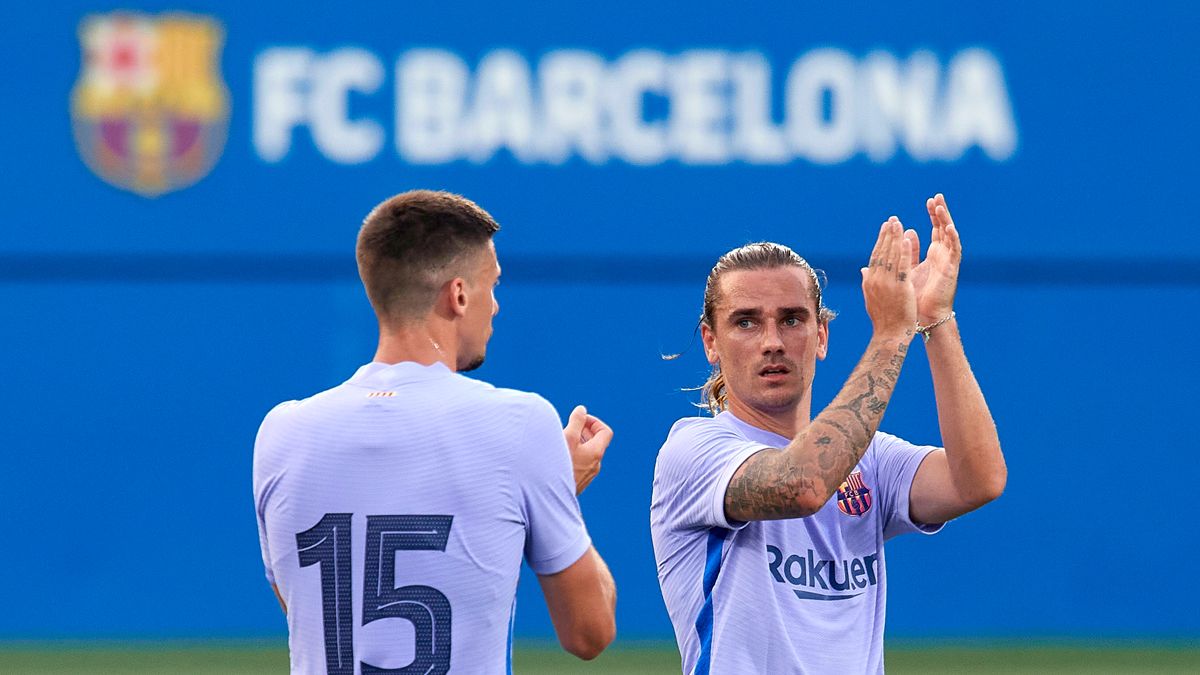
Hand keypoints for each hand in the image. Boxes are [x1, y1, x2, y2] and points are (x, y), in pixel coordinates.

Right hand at [563, 405, 612, 495]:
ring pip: (588, 453)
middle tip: (571, 427)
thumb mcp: (568, 438)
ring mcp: (588, 474)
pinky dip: (575, 454)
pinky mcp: (579, 481)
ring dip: (579, 443)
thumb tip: (582, 410)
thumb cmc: (559, 464)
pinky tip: (560, 454)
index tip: (581, 419)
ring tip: (564, 439)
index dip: (594, 422)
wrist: (549, 493)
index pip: (605, 432)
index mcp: (596, 453)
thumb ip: (576, 421)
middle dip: (585, 431)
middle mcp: (595, 465)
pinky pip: (581, 463)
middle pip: (597, 442)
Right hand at [861, 217, 916, 338]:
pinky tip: (907, 239)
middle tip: (892, 220)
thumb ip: (868, 282)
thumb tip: (863, 269)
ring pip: (891, 255)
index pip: (875, 256)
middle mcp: (876, 280)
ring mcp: (887, 283)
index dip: (881, 240)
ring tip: (899, 223)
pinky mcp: (900, 287)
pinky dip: (904, 252)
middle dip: (887, 234)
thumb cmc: (883, 319)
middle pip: (882, 252)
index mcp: (869, 281)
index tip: (885, 228)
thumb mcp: (871, 298)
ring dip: (895, 238)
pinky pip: (902, 266)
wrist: (890, 334)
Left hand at [904, 193, 962, 323]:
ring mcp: (949, 261)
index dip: (933, 214)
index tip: (929, 200)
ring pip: (950, 236)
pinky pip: (955, 251)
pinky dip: (952, 239)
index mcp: (934, 254)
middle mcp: (943, 255)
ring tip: (941, 207)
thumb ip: (910, 250)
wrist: (924, 315)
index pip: (935, 228)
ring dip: (946, 221)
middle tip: (937, 196)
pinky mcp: (952, 269)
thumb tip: (908, 232)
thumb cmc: (917, 295)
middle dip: (941, 212)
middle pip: (944, 228)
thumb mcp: (910, 267)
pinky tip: (948, 228)